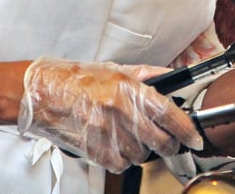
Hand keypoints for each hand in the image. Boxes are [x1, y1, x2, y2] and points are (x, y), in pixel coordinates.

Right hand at [17, 57, 202, 172]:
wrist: (41, 93)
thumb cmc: (74, 79)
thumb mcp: (113, 70)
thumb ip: (145, 74)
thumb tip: (170, 75)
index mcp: (128, 88)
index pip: (169, 113)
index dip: (186, 130)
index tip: (194, 138)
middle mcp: (120, 111)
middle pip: (160, 141)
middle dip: (167, 145)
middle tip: (164, 142)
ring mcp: (106, 132)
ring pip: (140, 155)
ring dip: (140, 151)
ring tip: (128, 138)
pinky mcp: (93, 149)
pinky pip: (119, 164)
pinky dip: (120, 160)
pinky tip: (113, 146)